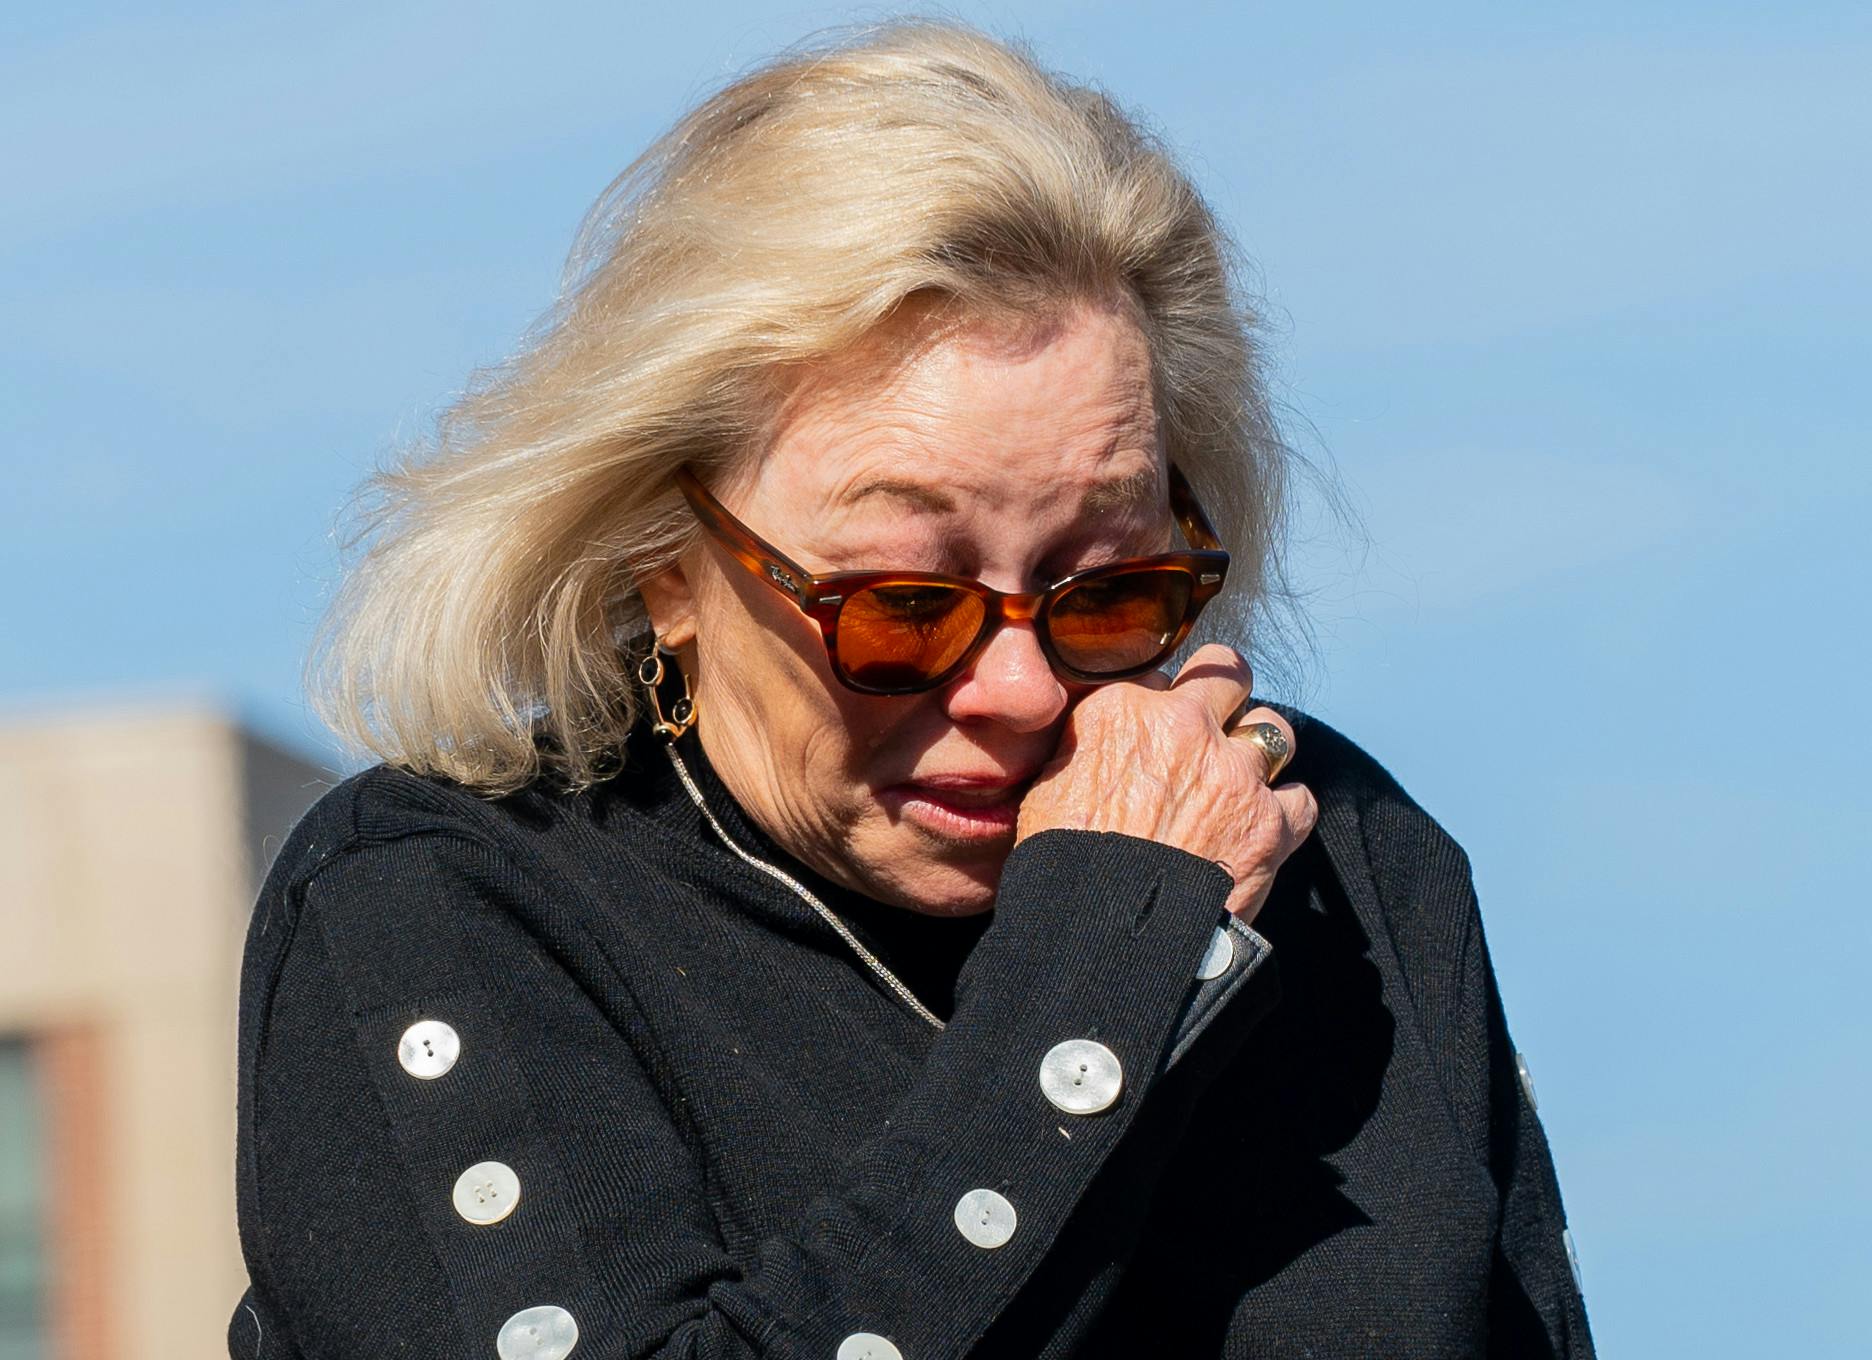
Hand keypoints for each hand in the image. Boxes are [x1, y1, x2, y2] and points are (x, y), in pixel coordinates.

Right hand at [1015, 644, 1317, 923]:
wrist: (1104, 929)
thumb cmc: (1063, 862)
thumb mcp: (1047, 785)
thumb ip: (1084, 747)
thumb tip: (1099, 745)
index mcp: (1122, 710)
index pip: (1159, 675)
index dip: (1160, 703)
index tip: (1157, 729)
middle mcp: (1186, 726)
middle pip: (1228, 672)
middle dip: (1226, 692)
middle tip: (1216, 721)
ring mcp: (1235, 773)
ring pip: (1273, 729)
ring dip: (1260, 752)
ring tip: (1242, 781)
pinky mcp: (1271, 823)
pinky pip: (1301, 799)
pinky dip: (1287, 812)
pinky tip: (1266, 826)